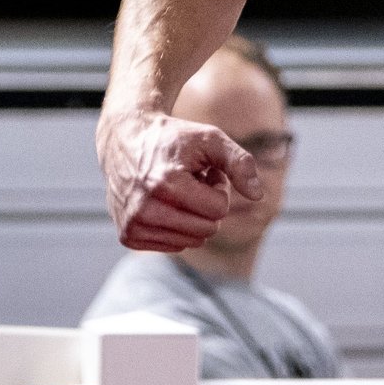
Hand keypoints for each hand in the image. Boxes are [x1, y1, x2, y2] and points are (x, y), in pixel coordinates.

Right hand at [99, 109, 262, 251]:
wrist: (125, 139)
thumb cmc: (174, 139)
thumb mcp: (211, 139)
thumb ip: (240, 163)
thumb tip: (258, 196)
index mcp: (166, 184)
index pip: (219, 209)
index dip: (218, 189)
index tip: (203, 172)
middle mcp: (145, 209)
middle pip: (207, 229)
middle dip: (207, 205)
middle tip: (192, 182)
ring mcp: (133, 225)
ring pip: (192, 241)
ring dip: (192, 216)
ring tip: (178, 191)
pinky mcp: (128, 236)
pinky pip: (174, 246)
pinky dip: (176, 227)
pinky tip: (164, 202)